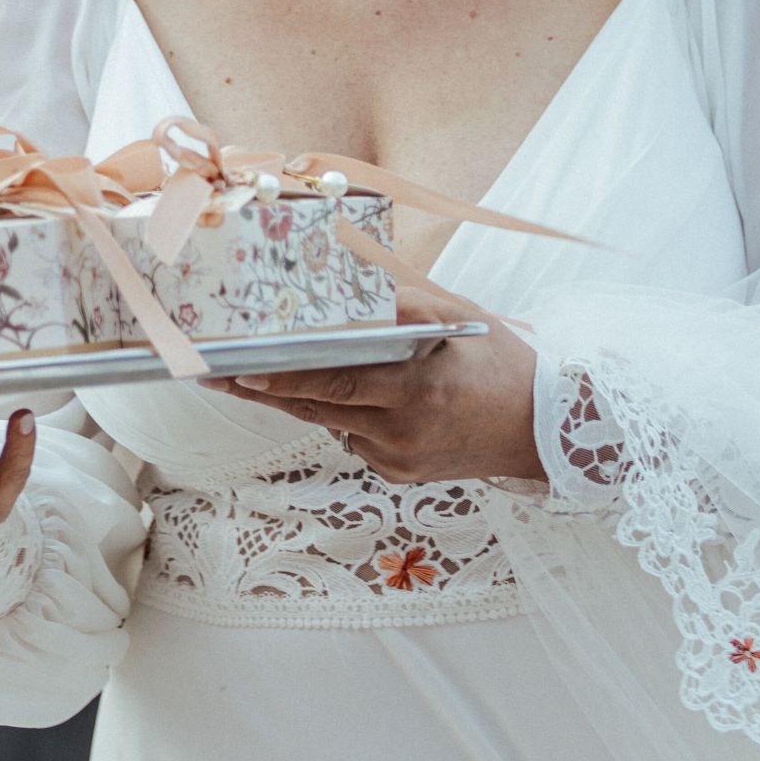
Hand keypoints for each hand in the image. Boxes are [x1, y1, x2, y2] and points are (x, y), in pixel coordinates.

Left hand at [217, 314, 541, 486]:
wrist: (546, 433)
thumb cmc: (502, 364)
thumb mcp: (458, 319)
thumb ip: (403, 305)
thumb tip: (350, 286)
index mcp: (416, 389)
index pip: (334, 382)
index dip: (284, 378)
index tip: (239, 369)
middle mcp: (402, 430)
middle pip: (317, 407)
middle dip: (263, 388)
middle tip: (213, 372)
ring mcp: (399, 459)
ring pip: (331, 423)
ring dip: (297, 398)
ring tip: (248, 377)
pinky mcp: (399, 474)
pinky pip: (355, 438)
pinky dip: (342, 414)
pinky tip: (343, 395)